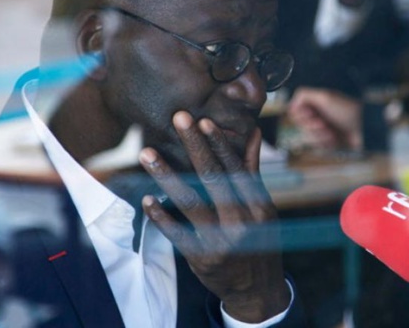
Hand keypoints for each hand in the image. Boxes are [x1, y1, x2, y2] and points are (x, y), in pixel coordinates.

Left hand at [139, 111, 288, 322]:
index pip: (236, 168)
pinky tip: (147, 199)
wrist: (257, 290)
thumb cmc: (258, 238)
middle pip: (214, 177)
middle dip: (194, 145)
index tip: (202, 120)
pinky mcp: (201, 258)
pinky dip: (161, 216)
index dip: (219, 143)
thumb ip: (252, 170)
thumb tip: (252, 130)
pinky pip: (177, 233)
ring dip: (166, 175)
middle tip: (177, 118)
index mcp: (258, 205)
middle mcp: (242, 221)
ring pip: (191, 201)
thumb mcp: (262, 207)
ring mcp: (221, 241)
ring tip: (146, 153)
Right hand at [287, 87, 362, 150]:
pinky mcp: (329, 140)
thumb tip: (291, 103)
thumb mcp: (325, 97)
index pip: (294, 111)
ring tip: (331, 134)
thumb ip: (304, 95)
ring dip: (319, 136)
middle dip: (312, 127)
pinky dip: (325, 143)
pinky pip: (317, 145)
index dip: (300, 115)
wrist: (365, 128)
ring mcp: (323, 128)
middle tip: (323, 125)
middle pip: (300, 125)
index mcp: (315, 103)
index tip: (310, 114)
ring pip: (308, 136)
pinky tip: (334, 140)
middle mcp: (317, 114)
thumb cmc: (346, 110)